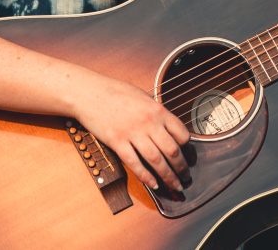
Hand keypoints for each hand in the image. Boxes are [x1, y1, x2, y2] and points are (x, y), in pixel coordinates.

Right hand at [74, 73, 190, 192]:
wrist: (89, 93)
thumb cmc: (115, 92)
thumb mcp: (143, 97)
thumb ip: (156, 113)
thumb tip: (168, 128)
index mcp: (158, 110)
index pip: (181, 134)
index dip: (187, 148)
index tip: (188, 156)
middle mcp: (148, 122)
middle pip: (172, 151)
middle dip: (181, 168)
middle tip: (185, 177)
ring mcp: (132, 133)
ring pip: (156, 160)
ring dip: (168, 176)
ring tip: (175, 186)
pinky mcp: (117, 142)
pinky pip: (135, 164)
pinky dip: (146, 177)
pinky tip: (153, 184)